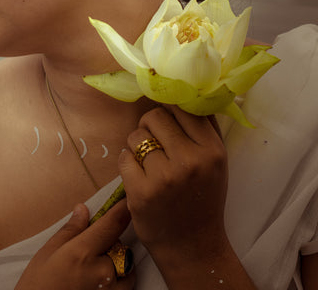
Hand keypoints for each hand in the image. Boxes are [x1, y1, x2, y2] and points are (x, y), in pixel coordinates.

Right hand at [15, 199, 134, 289]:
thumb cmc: (37, 286)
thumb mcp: (47, 254)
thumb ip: (70, 231)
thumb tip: (83, 209)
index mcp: (82, 253)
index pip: (113, 223)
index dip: (123, 208)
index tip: (129, 197)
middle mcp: (101, 271)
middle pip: (119, 244)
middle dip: (109, 242)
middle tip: (89, 249)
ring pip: (126, 265)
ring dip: (117, 261)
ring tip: (93, 268)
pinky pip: (126, 285)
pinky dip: (119, 279)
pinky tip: (98, 281)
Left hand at [119, 106, 228, 265]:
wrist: (194, 248)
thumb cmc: (204, 199)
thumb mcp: (216, 162)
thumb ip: (203, 127)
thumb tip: (186, 91)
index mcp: (212, 150)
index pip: (182, 107)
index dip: (169, 109)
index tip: (166, 119)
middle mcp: (190, 161)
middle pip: (155, 116)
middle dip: (150, 125)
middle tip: (154, 141)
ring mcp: (164, 177)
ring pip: (136, 135)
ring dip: (137, 145)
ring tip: (147, 161)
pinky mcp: (141, 192)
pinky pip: (124, 157)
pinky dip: (127, 163)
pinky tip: (138, 175)